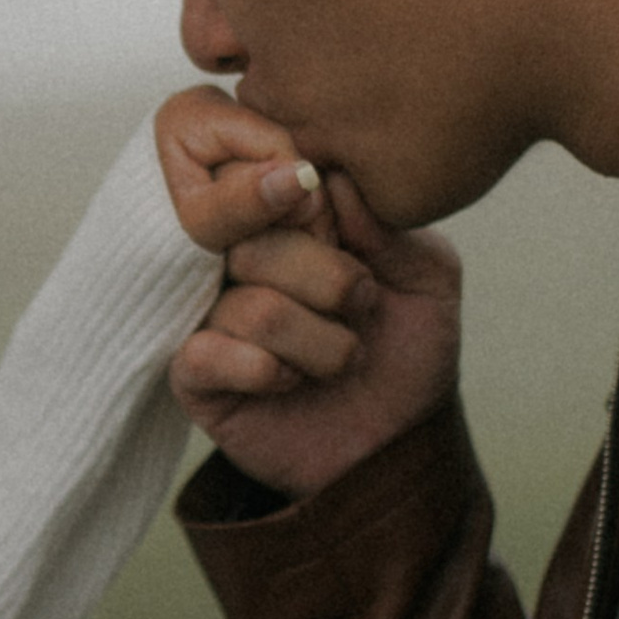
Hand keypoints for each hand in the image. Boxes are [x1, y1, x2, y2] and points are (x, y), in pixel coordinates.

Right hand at [157, 93, 460, 501]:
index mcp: (282, 219)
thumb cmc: (408, 349)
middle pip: (251, 235)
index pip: (260, 173)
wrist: (399, 445)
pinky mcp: (191, 373)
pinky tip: (292, 382)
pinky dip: (268, 371)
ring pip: (251, 306)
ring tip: (344, 359)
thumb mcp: (427, 275)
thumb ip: (385, 223)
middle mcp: (235, 257)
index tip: (348, 239)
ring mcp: (207, 312)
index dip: (306, 202)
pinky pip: (208, 354)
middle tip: (363, 304)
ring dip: (318, 342)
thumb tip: (327, 182)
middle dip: (328, 279)